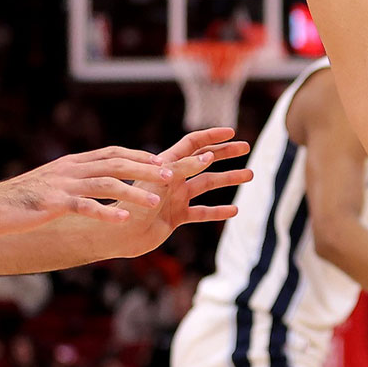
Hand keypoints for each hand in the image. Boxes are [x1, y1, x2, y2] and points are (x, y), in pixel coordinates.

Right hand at [0, 147, 172, 235]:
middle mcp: (70, 169)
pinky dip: (106, 211)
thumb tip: (98, 183)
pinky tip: (123, 219)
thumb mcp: (53, 184)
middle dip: (145, 168)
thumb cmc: (22, 200)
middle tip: (171, 175)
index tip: (161, 161)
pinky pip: (84, 206)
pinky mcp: (53, 203)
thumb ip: (75, 180)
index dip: (138, 156)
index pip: (112, 152)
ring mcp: (62, 185)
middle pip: (115, 162)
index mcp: (72, 163)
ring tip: (156, 202)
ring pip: (106, 183)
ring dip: (133, 191)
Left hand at [114, 127, 253, 257]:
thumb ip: (183, 169)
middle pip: (205, 161)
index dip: (212, 136)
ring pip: (208, 185)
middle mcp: (174, 179)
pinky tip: (234, 210)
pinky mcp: (176, 217)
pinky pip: (202, 212)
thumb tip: (209, 155)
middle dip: (226, 153)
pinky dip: (217, 211)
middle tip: (247, 147)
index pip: (193, 144)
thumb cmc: (132, 205)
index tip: (232, 132)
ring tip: (250, 175)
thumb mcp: (159, 183)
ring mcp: (176, 198)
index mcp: (167, 165)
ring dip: (228, 179)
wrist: (117, 234)